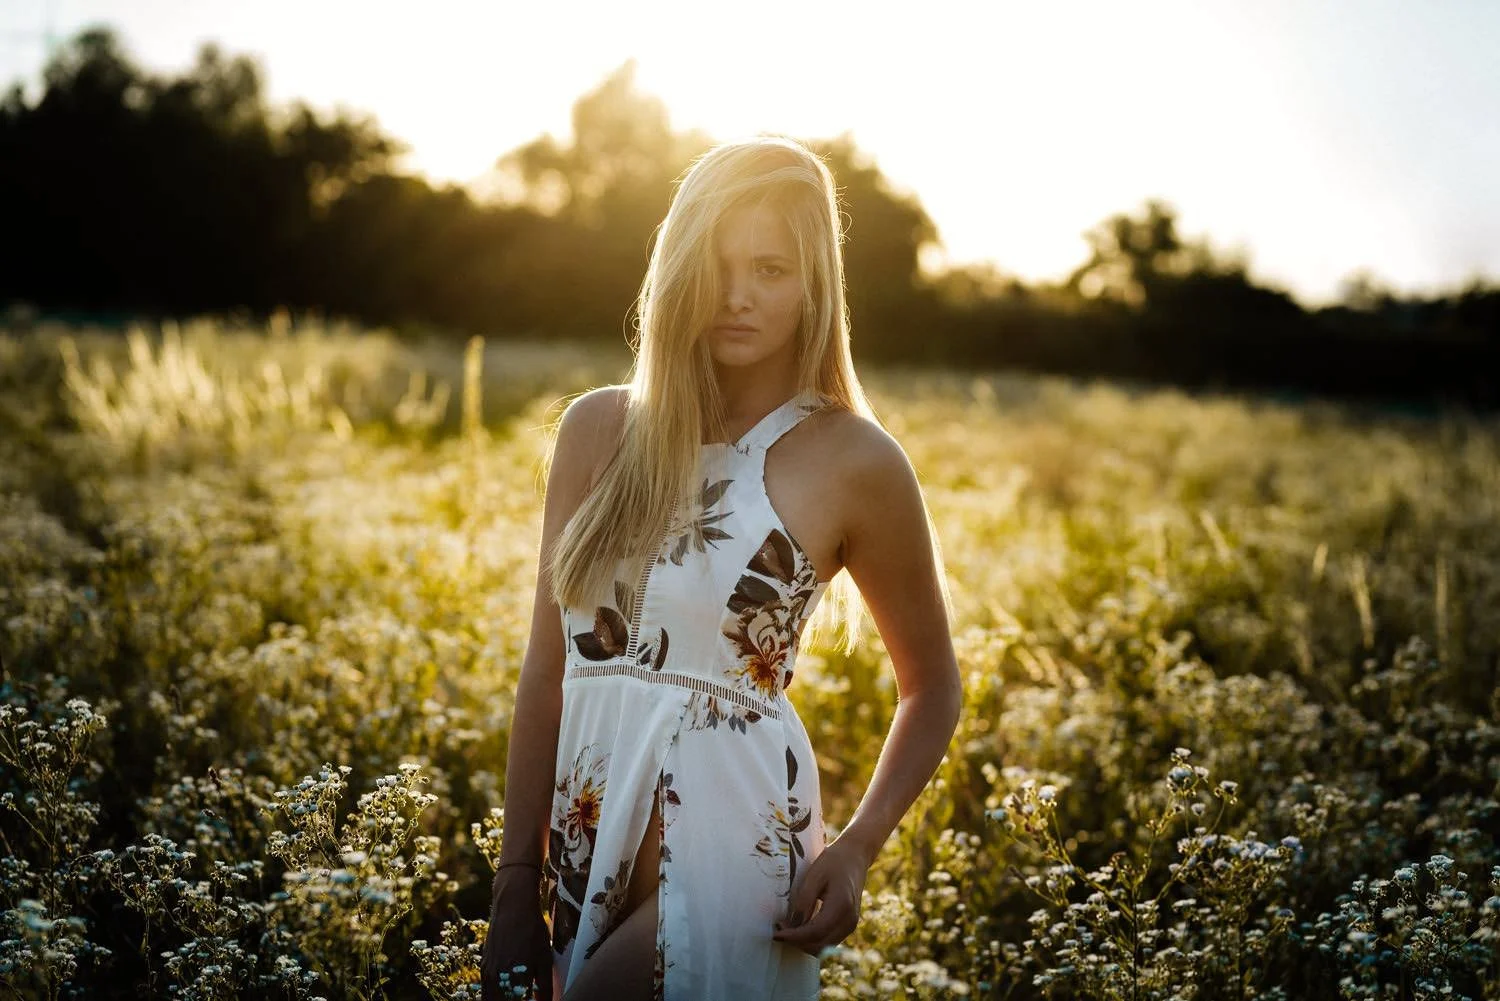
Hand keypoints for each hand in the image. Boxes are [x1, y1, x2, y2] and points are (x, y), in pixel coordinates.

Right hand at [480, 867, 553, 1000]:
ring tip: (516, 994)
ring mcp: (487, 971)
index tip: (531, 1000)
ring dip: (502, 998)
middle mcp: (496, 977)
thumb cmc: (532, 930)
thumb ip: (544, 986)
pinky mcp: (483, 964)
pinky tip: (505, 990)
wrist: (512, 905)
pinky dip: (494, 993)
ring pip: (490, 997)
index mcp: (512, 979)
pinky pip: (486, 987)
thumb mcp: (544, 958)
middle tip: (523, 997)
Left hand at [771, 836, 871, 955]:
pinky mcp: (847, 926)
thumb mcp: (815, 875)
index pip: (815, 931)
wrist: (855, 857)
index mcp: (841, 905)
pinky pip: (828, 941)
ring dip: (804, 944)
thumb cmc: (833, 862)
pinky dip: (812, 940)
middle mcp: (849, 920)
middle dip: (797, 942)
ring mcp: (850, 925)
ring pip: (824, 948)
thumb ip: (804, 901)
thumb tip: (792, 925)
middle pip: (820, 945)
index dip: (794, 937)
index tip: (776, 934)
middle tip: (778, 930)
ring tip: (787, 929)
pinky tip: (799, 929)